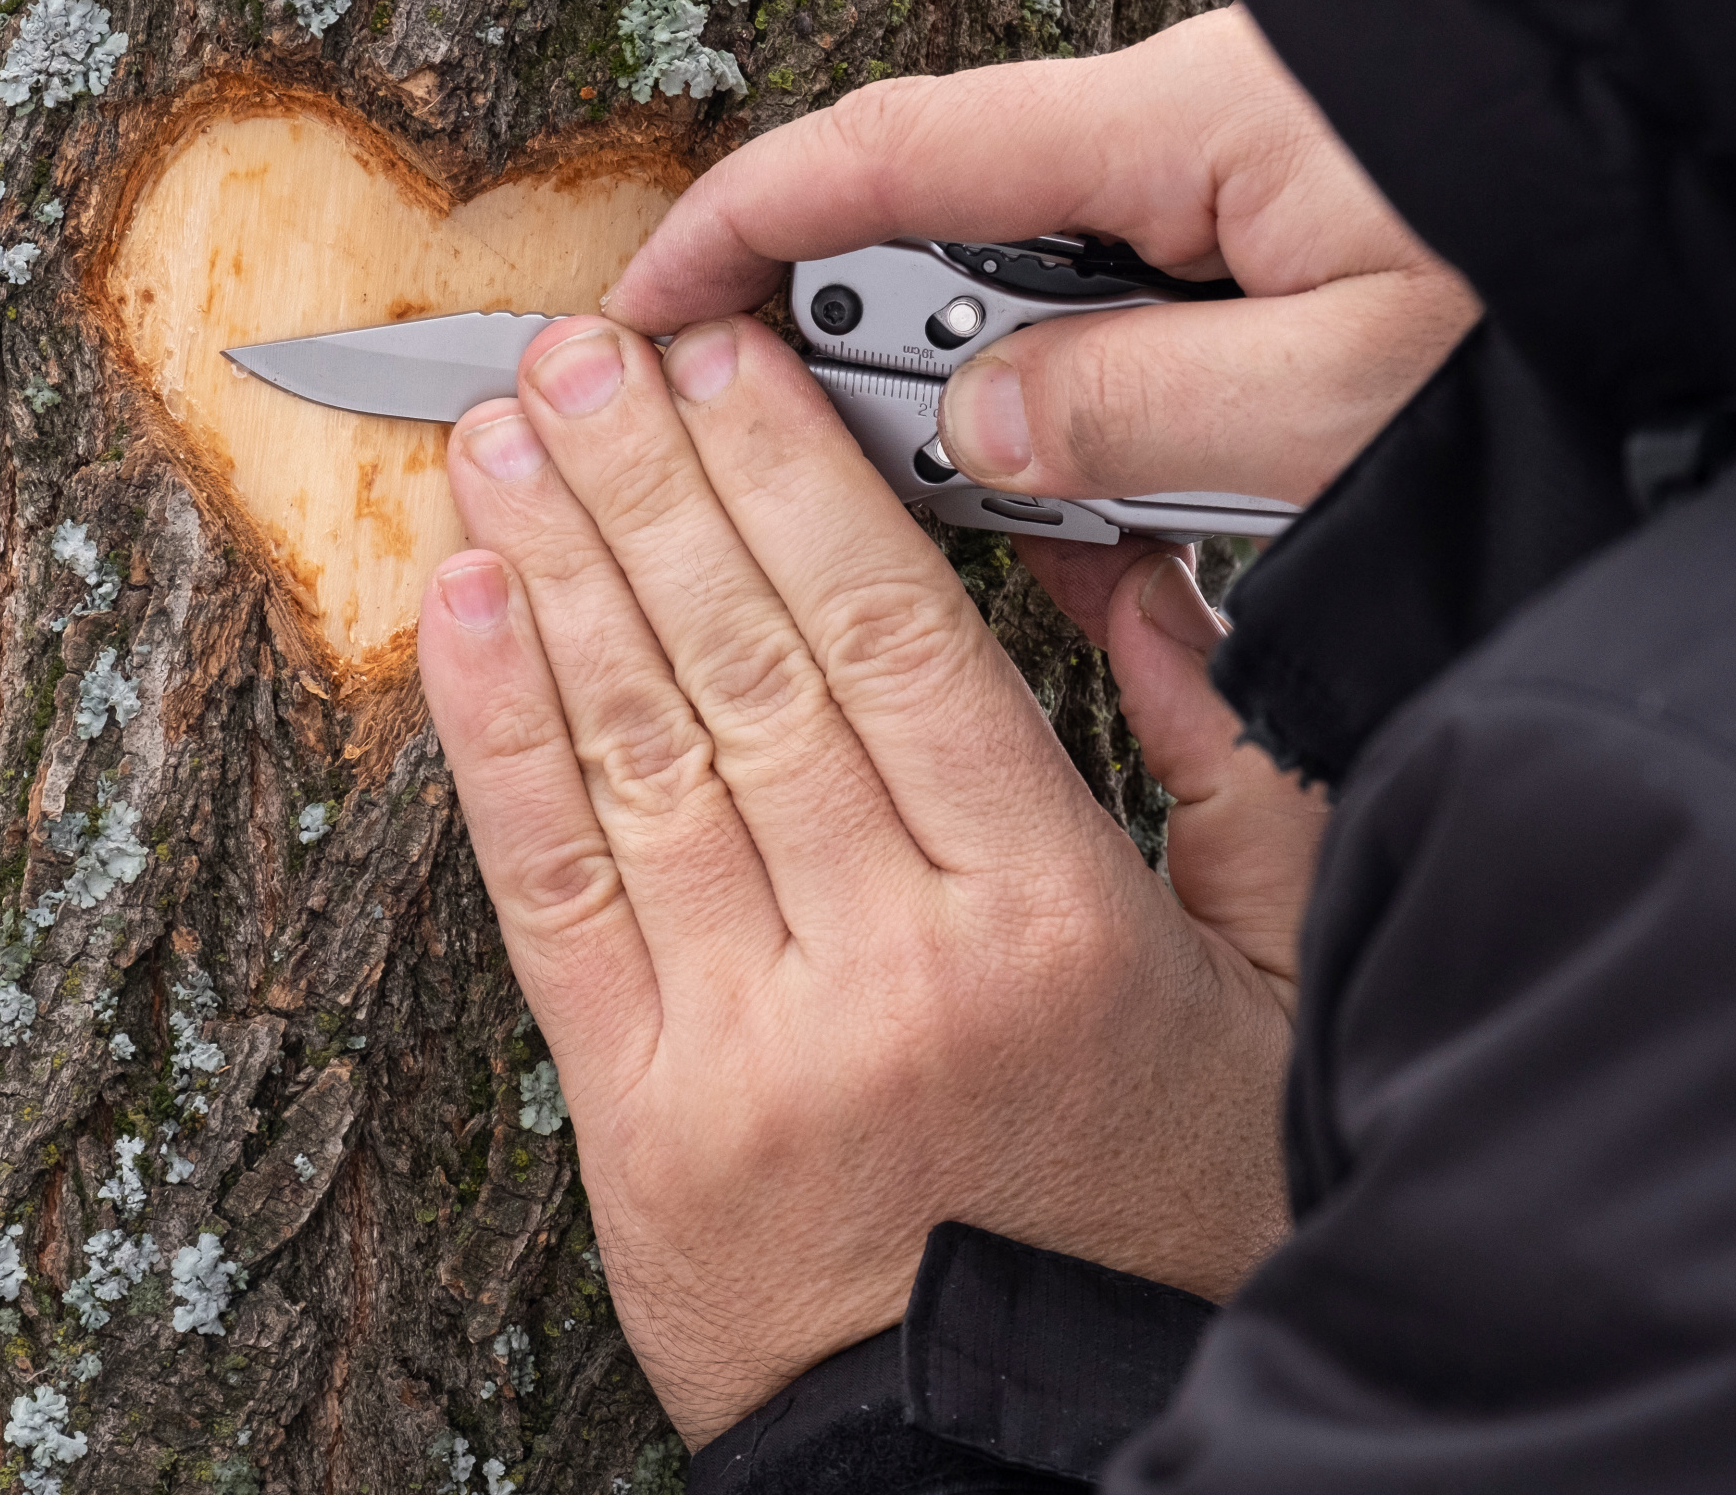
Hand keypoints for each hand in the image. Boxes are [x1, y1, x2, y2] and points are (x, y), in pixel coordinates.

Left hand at [417, 317, 1315, 1442]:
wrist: (1017, 1444)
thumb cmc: (1152, 1221)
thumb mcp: (1274, 987)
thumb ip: (1226, 769)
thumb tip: (1133, 580)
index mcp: (1051, 919)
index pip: (898, 640)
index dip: (793, 484)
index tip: (733, 366)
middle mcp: (892, 963)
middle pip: (749, 665)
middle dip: (652, 483)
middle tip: (585, 349)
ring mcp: (753, 1039)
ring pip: (636, 752)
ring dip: (557, 570)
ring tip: (504, 434)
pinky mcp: (641, 1114)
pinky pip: (551, 892)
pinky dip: (494, 740)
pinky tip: (461, 612)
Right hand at [606, 5, 1477, 505]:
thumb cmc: (1599, 304)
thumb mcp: (1351, 402)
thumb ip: (1135, 417)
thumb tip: (980, 438)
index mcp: (1189, 131)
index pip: (897, 154)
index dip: (743, 227)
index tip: (637, 309)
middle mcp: (1202, 133)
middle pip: (958, 224)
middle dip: (868, 349)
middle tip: (801, 482)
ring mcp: (1250, 183)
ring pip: (1052, 286)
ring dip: (1007, 402)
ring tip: (995, 522)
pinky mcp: (1300, 239)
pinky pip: (1147, 312)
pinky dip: (1105, 402)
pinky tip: (1120, 500)